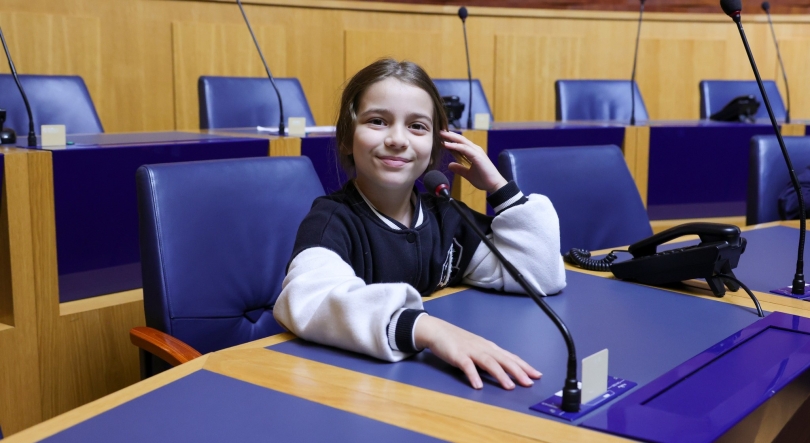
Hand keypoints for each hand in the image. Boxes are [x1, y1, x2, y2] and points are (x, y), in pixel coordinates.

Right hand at [413, 315, 540, 389]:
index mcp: (489, 347)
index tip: (538, 375)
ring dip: (500, 375)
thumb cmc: (458, 341)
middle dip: (518, 371)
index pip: (510, 357)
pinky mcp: (457, 355)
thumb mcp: (478, 348)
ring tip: (509, 386)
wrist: (437, 330)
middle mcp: (484, 348)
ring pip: (489, 362)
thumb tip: (506, 371)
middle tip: (529, 382)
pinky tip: (478, 385)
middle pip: (504, 359)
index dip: (524, 366)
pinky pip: (467, 366)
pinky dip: (473, 375)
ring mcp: (471, 351)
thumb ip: (490, 359)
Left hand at [441, 130, 507, 193]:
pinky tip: (447, 145)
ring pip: (462, 141)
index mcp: (473, 152)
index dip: (451, 139)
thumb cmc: (484, 179)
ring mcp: (477, 152)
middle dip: (449, 135)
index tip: (441, 138)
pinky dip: (455, 146)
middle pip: (460, 139)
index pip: (461, 143)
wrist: (494, 185)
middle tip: (439, 131)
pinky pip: (464, 149)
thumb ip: (459, 169)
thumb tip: (450, 165)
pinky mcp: (477, 156)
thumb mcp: (468, 174)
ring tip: (441, 134)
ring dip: (451, 138)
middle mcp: (475, 150)